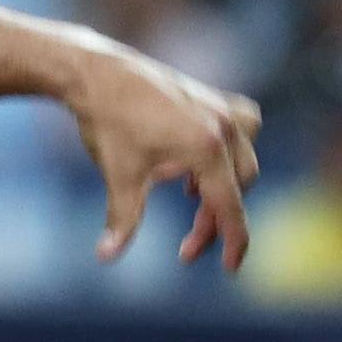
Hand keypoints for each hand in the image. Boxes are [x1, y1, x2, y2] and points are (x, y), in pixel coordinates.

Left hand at [58, 36, 261, 267]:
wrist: (97, 73)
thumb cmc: (108, 123)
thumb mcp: (120, 176)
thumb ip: (123, 220)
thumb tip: (107, 257)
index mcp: (206, 148)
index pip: (231, 207)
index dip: (233, 243)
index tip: (229, 269)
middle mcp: (224, 126)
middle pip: (238, 188)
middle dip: (215, 221)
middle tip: (185, 248)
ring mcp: (221, 108)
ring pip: (244, 160)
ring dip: (226, 186)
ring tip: (190, 200)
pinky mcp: (212, 98)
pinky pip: (242, 129)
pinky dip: (227, 153)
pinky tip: (194, 167)